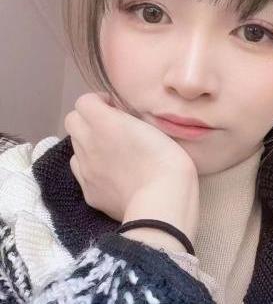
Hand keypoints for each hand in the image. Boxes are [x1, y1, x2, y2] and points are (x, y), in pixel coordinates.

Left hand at [64, 92, 197, 223]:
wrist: (163, 201)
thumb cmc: (168, 160)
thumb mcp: (153, 127)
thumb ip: (130, 119)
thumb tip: (120, 120)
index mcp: (104, 122)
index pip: (85, 101)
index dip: (99, 101)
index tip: (114, 108)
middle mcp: (88, 143)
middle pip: (73, 121)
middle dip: (88, 120)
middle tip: (109, 129)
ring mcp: (85, 170)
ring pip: (75, 148)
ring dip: (87, 145)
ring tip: (110, 154)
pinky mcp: (89, 193)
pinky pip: (82, 174)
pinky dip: (91, 170)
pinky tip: (112, 177)